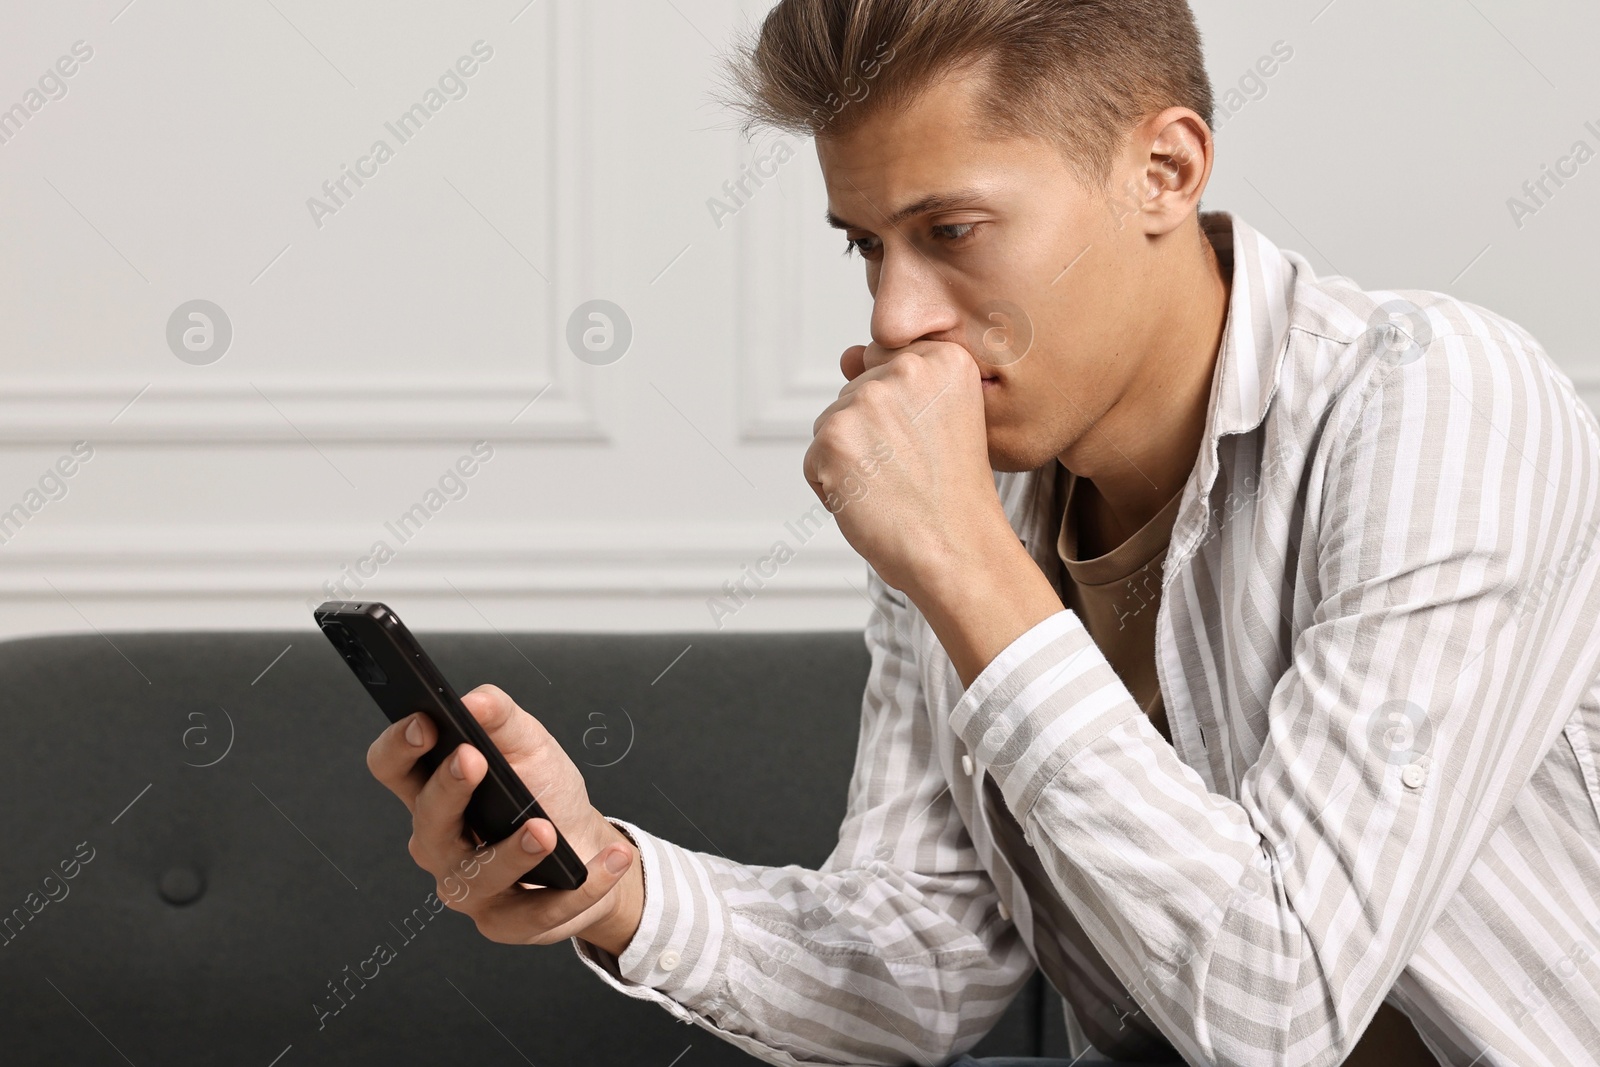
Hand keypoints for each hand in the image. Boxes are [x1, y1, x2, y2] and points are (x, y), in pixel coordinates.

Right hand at [366, 684, 642, 954]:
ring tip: (546, 830)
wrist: (587, 844)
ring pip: (478, 875)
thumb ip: (500, 715)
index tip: (425, 722)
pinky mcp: (507, 923)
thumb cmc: (545, 791)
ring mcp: (469, 887)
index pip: (392, 768)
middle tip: (473, 760)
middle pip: (427, 822)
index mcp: (433, 791)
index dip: (399, 746)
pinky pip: (540, 911)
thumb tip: (474, 700)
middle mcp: (439, 843)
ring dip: (513, 852)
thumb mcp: (529, 743)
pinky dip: (583, 886)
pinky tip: (611, 859)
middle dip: (448, 791)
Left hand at [805, 340, 1011, 596]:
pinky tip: (872, 502)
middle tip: (913, 471)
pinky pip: (813, 461)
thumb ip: (901, 381)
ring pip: (831, 425)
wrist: (958, 551)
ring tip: (894, 487)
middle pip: (856, 394)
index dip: (902, 417)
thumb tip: (847, 354)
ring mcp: (866, 401)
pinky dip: (833, 490)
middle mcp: (905, 369)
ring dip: (851, 461)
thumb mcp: (946, 419)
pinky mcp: (833, 437)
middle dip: (872, 437)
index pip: (887, 367)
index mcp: (944, 357)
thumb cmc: (953, 497)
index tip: (928, 445)